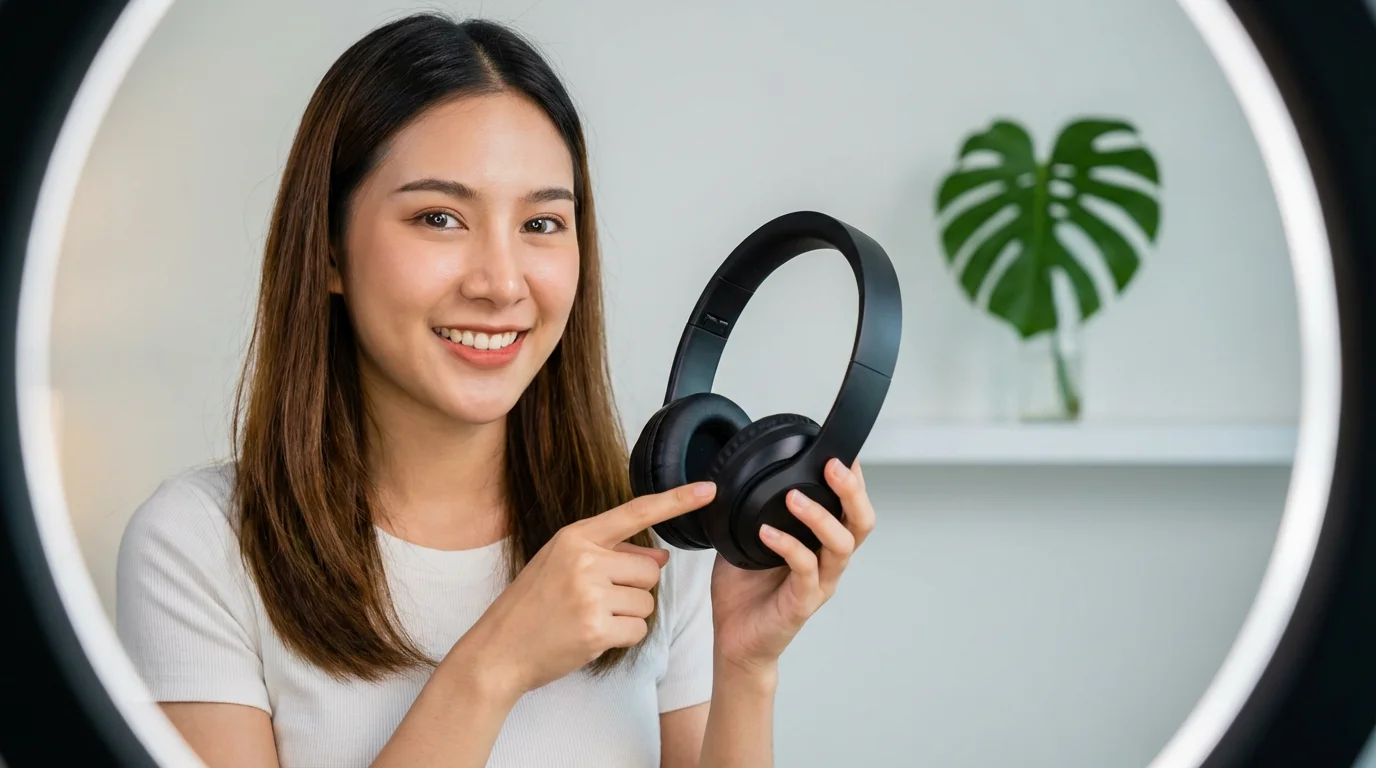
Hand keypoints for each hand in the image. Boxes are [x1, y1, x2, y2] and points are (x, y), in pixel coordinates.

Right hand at [451, 481, 717, 697]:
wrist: (498, 649)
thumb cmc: (532, 605)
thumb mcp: (563, 565)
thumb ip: (613, 555)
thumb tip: (661, 557)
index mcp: (575, 537)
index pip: (635, 512)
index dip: (676, 501)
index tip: (708, 489)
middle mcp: (585, 560)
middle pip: (651, 570)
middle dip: (635, 588)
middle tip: (597, 601)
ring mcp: (590, 595)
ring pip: (648, 601)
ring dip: (629, 615)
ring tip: (591, 619)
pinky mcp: (596, 629)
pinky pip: (638, 629)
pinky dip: (624, 637)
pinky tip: (593, 637)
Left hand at [709, 459, 874, 673]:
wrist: (735, 641)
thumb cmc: (745, 593)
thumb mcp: (747, 539)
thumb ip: (753, 511)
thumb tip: (740, 474)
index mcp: (821, 544)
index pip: (849, 507)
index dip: (853, 480)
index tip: (842, 451)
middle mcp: (828, 563)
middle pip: (860, 523)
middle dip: (852, 491)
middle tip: (833, 466)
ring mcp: (819, 584)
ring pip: (840, 546)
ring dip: (819, 517)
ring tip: (793, 498)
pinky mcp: (803, 604)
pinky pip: (805, 570)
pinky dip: (788, 546)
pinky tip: (766, 532)